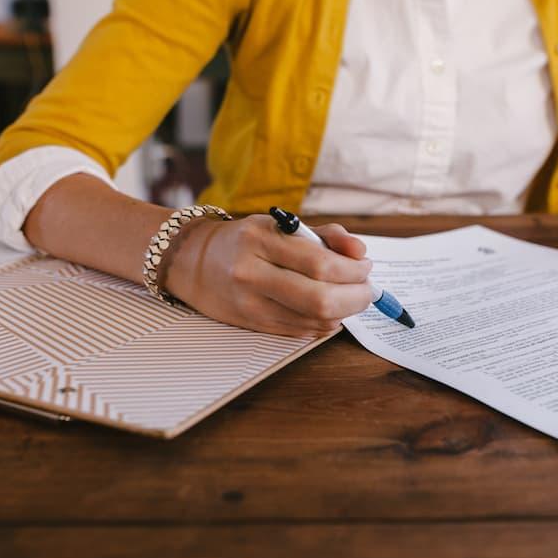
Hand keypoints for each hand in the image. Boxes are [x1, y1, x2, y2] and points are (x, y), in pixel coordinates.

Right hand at [164, 214, 373, 335]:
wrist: (192, 262)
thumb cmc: (243, 241)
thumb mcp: (279, 226)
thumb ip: (324, 236)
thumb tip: (360, 251)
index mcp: (260, 240)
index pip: (320, 263)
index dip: (353, 269)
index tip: (365, 266)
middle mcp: (252, 273)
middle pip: (320, 298)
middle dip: (355, 296)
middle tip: (366, 288)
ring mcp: (251, 303)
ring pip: (314, 319)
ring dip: (344, 311)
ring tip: (350, 297)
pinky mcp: (252, 324)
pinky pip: (302, 332)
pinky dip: (325, 323)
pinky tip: (330, 311)